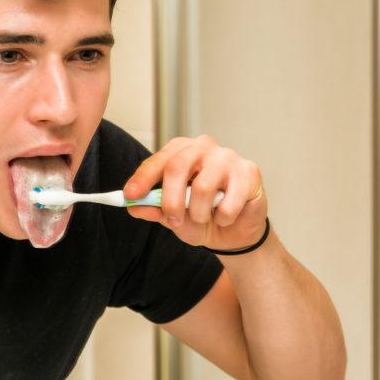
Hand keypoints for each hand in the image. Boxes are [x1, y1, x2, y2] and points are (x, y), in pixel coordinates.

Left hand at [123, 135, 267, 250]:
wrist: (235, 233)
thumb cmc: (203, 217)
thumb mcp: (173, 217)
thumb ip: (154, 209)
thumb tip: (134, 206)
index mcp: (182, 152)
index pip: (159, 160)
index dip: (143, 178)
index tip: (130, 195)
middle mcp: (204, 147)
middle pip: (177, 166)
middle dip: (170, 200)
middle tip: (172, 221)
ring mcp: (228, 157)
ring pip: (202, 187)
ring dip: (199, 213)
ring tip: (205, 218)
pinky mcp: (249, 171)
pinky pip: (228, 202)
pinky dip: (223, 218)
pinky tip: (227, 216)